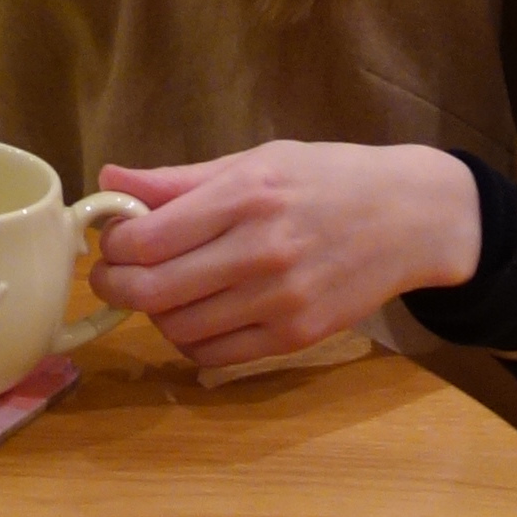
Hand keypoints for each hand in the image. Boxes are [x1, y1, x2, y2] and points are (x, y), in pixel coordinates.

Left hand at [88, 141, 481, 374]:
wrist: (407, 218)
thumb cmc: (327, 178)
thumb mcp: (257, 160)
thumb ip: (180, 179)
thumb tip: (111, 179)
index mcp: (248, 194)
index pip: (153, 237)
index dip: (115, 247)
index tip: (109, 242)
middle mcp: (262, 251)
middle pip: (157, 289)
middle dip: (116, 287)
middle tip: (109, 278)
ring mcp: (281, 301)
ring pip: (181, 328)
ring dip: (153, 315)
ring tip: (156, 292)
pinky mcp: (296, 338)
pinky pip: (217, 356)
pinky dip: (189, 342)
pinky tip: (192, 316)